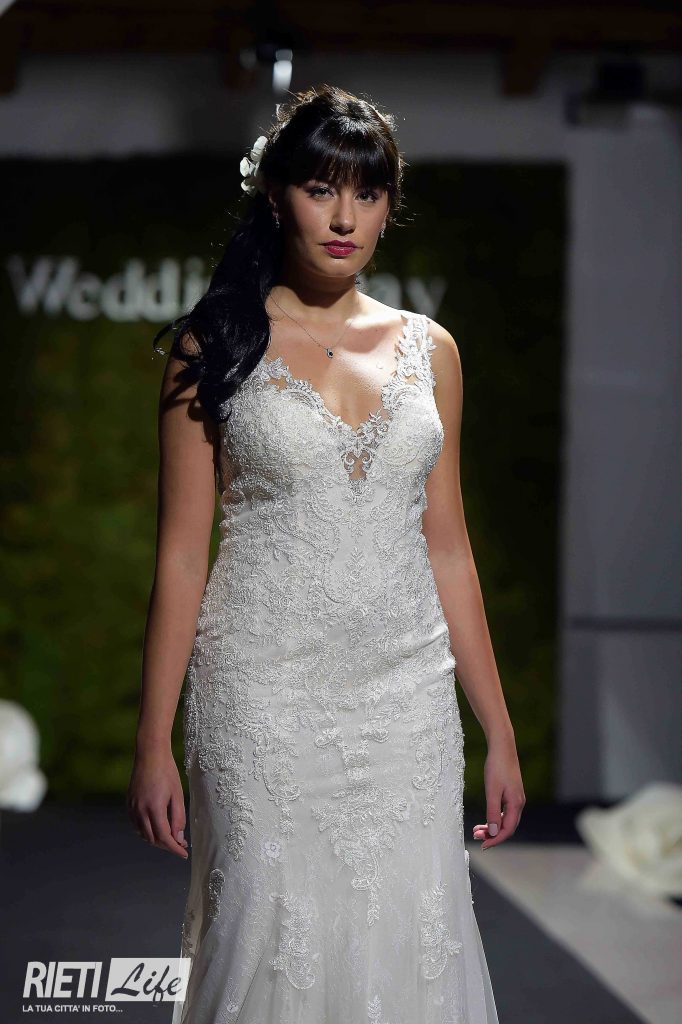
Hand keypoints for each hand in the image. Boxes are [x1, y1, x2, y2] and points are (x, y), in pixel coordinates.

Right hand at [127, 744, 188, 859]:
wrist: (150, 754)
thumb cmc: (167, 772)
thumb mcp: (178, 794)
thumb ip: (178, 818)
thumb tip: (179, 838)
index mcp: (154, 808)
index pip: (164, 837)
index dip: (174, 848)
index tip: (183, 854)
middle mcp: (140, 810)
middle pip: (153, 838)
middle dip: (166, 845)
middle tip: (179, 845)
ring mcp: (132, 807)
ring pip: (143, 834)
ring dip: (156, 839)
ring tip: (170, 837)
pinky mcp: (128, 803)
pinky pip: (136, 825)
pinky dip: (146, 831)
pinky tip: (155, 828)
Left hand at [472, 732, 524, 850]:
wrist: (502, 747)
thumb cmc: (497, 767)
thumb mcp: (492, 791)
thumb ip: (493, 812)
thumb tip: (494, 832)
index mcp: (516, 804)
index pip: (507, 830)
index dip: (495, 840)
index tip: (483, 846)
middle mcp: (519, 803)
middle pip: (508, 826)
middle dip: (493, 835)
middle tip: (476, 836)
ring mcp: (516, 797)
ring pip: (506, 819)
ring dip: (493, 826)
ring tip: (477, 829)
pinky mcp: (512, 792)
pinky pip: (505, 811)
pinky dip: (495, 817)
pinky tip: (487, 817)